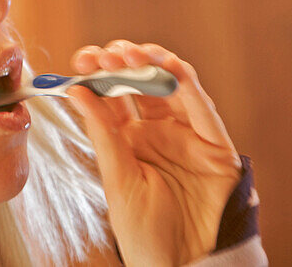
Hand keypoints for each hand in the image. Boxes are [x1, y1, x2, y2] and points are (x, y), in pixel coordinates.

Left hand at [67, 41, 241, 266]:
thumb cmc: (148, 237)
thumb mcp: (118, 182)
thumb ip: (103, 135)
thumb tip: (76, 91)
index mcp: (130, 140)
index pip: (112, 94)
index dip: (98, 72)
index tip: (81, 60)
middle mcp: (159, 130)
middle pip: (141, 82)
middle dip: (123, 60)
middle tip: (105, 55)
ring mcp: (187, 133)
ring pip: (172, 84)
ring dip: (152, 61)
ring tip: (130, 54)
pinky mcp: (214, 144)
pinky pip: (202, 106)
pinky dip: (186, 81)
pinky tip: (168, 65)